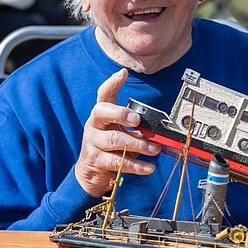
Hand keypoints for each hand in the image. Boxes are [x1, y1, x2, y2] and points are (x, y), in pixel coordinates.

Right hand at [74, 69, 160, 196]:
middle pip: (102, 112)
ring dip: (138, 144)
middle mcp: (94, 125)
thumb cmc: (110, 148)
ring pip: (114, 140)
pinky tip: (149, 168)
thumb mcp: (119, 132)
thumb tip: (157, 129)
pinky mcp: (96, 161)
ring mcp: (93, 143)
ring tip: (155, 149)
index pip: (103, 94)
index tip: (123, 73)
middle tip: (138, 120)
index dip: (112, 83)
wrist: (90, 173)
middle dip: (121, 113)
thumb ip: (133, 128)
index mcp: (101, 115)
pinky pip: (118, 162)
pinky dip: (136, 165)